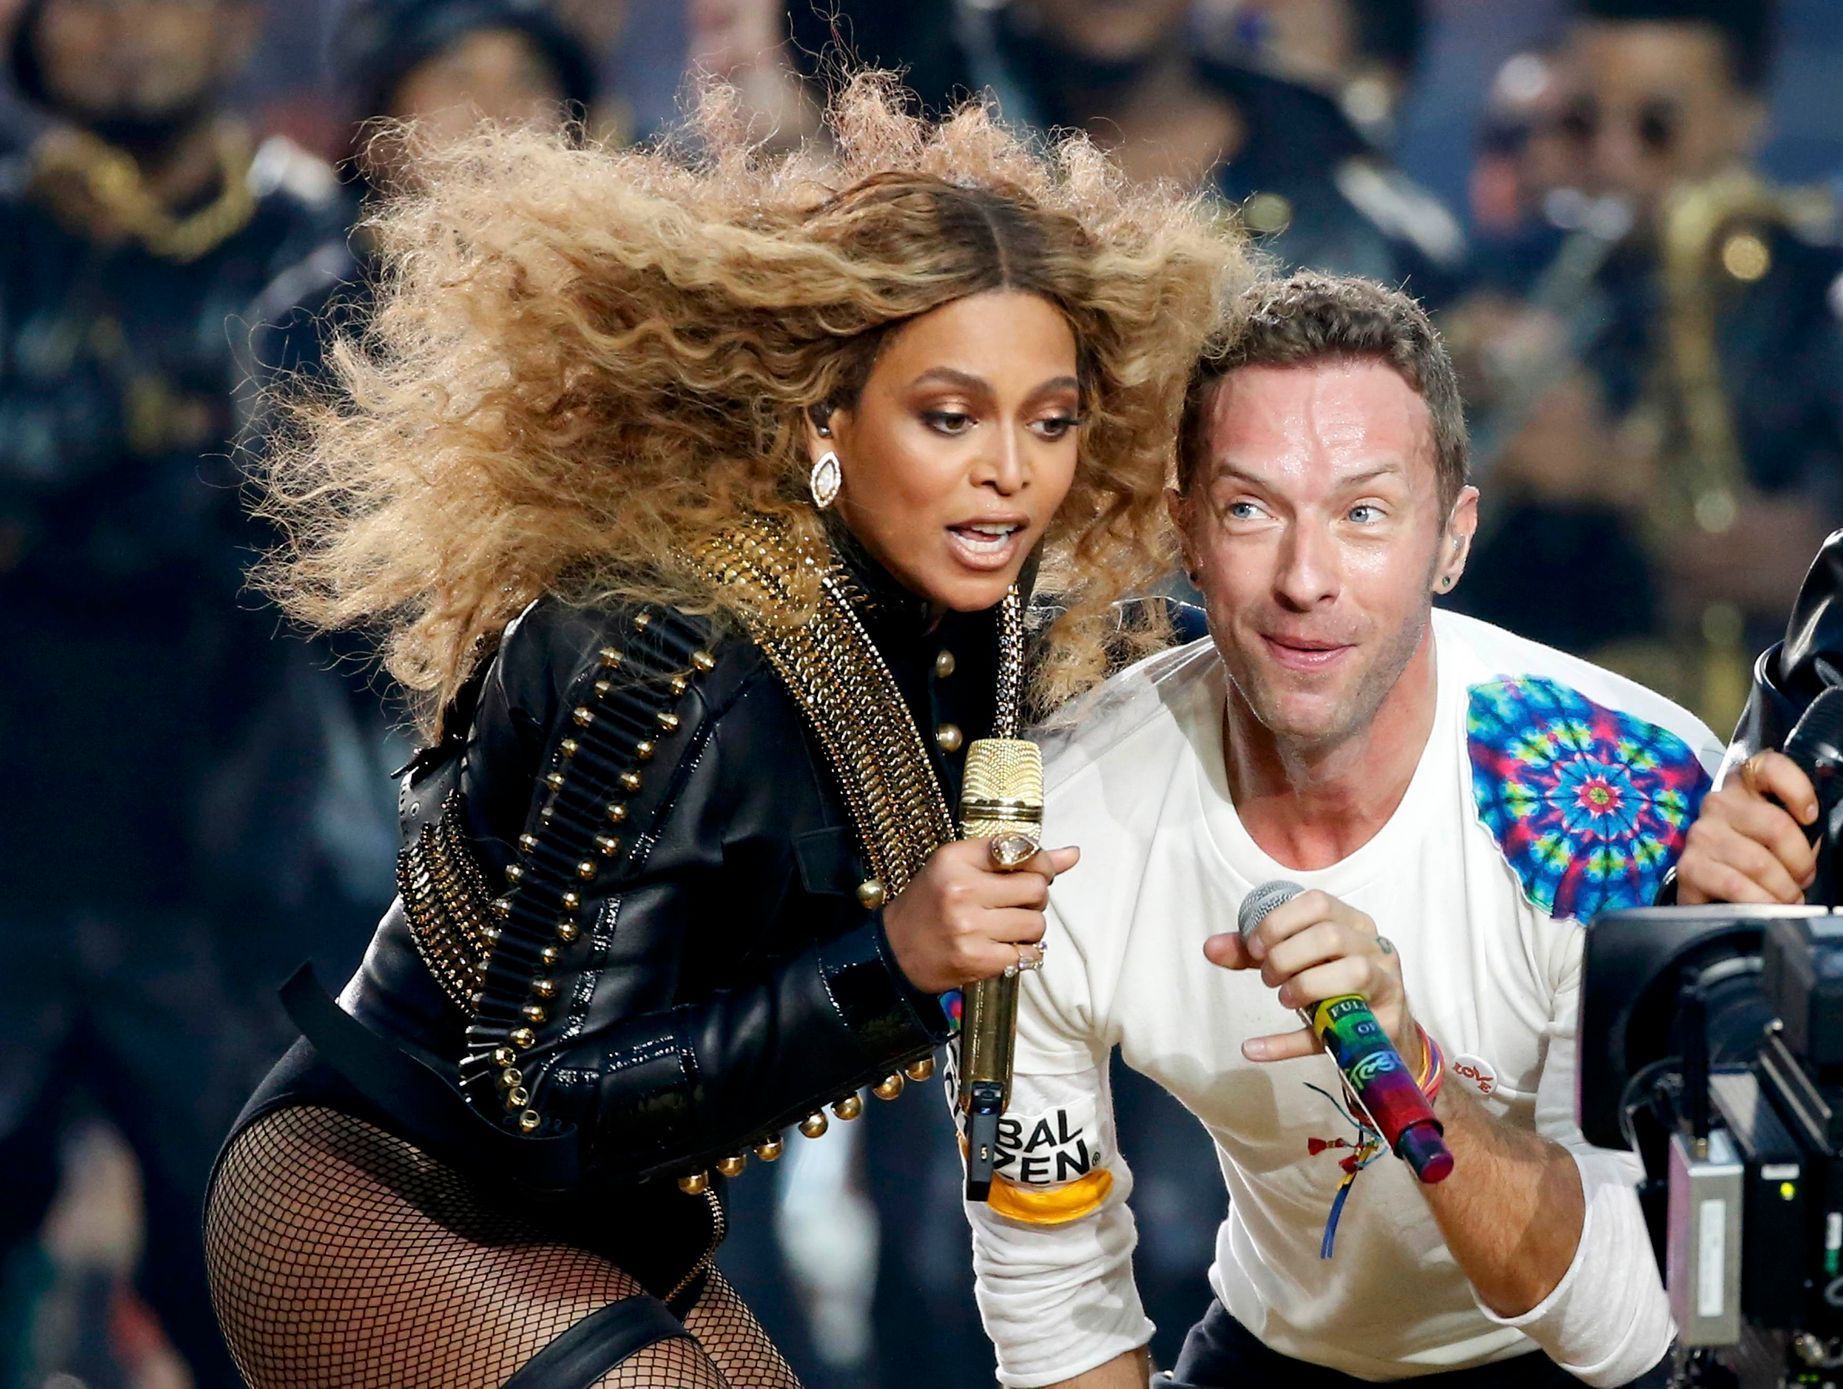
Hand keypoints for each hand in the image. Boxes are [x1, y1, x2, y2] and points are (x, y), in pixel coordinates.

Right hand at [883, 839, 1078, 993]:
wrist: (894, 950)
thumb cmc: (930, 903)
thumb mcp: (960, 866)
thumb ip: (1016, 856)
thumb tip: (1072, 854)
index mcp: (955, 859)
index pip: (1023, 850)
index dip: (1041, 862)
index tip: (1036, 871)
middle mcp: (963, 891)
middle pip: (1037, 887)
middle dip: (1036, 895)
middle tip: (1017, 902)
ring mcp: (970, 928)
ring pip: (1036, 923)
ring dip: (1030, 926)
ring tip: (1006, 926)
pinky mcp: (978, 960)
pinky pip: (1028, 954)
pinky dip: (1023, 952)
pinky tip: (1003, 946)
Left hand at [1203, 889, 1420, 1068]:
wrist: (1378, 1039)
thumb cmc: (1335, 988)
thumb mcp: (1297, 965)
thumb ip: (1255, 953)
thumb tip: (1210, 947)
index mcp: (1353, 923)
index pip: (1317, 903)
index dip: (1278, 923)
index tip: (1254, 948)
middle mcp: (1376, 948)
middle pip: (1329, 936)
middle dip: (1286, 957)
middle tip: (1267, 978)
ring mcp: (1387, 986)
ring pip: (1351, 973)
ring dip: (1304, 985)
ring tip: (1283, 998)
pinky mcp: (1385, 1026)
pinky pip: (1338, 1031)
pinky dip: (1289, 1043)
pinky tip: (1254, 1047)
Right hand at [1677, 750, 1817, 904]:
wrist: (1713, 894)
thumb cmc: (1755, 861)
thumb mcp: (1779, 837)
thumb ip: (1797, 829)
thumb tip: (1814, 842)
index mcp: (1744, 787)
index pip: (1770, 767)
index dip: (1797, 790)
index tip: (1811, 817)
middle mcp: (1718, 804)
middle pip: (1775, 825)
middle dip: (1800, 862)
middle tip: (1803, 879)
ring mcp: (1701, 834)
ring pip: (1759, 863)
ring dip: (1783, 889)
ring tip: (1787, 898)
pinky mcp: (1689, 866)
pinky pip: (1736, 886)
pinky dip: (1761, 901)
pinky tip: (1766, 906)